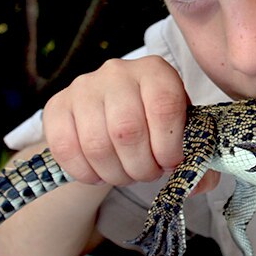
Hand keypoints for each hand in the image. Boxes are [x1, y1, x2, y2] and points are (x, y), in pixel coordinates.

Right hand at [43, 56, 189, 185]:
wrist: (110, 114)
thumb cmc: (153, 125)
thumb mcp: (181, 131)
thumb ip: (197, 156)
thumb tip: (198, 184)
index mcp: (155, 71)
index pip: (164, 107)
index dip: (169, 146)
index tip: (170, 164)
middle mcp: (117, 71)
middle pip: (128, 130)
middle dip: (141, 166)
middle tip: (147, 173)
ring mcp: (83, 87)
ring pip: (97, 144)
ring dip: (115, 173)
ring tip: (125, 174)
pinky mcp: (57, 105)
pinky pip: (66, 149)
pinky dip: (85, 173)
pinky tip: (99, 174)